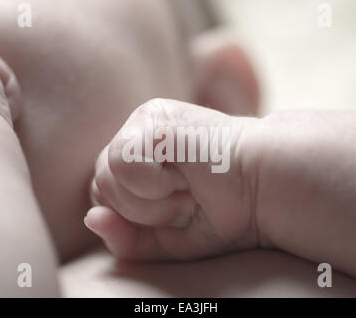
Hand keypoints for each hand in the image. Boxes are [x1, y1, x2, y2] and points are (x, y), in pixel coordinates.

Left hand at [86, 98, 261, 260]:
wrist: (265, 188)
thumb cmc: (222, 212)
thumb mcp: (166, 239)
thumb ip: (125, 238)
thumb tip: (91, 219)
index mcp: (140, 155)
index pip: (101, 191)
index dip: (132, 215)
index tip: (177, 210)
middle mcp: (137, 132)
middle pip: (99, 184)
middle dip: (141, 210)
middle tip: (184, 200)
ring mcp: (143, 120)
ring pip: (107, 175)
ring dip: (150, 200)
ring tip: (186, 188)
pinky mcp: (154, 116)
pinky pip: (124, 161)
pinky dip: (153, 183)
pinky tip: (184, 175)